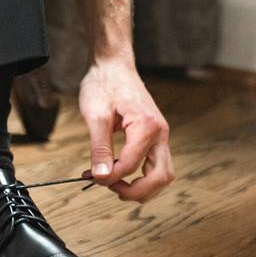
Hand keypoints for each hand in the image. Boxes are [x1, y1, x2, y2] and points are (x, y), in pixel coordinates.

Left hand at [78, 59, 174, 201]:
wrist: (113, 65)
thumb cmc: (105, 83)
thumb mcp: (96, 116)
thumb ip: (99, 148)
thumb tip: (101, 176)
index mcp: (147, 126)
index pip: (132, 165)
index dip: (110, 177)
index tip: (92, 177)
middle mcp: (160, 132)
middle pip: (161, 177)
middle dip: (137, 191)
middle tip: (112, 189)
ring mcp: (160, 135)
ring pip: (163, 174)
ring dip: (143, 187)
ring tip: (117, 185)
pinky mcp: (155, 136)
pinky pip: (156, 164)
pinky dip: (143, 176)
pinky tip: (121, 173)